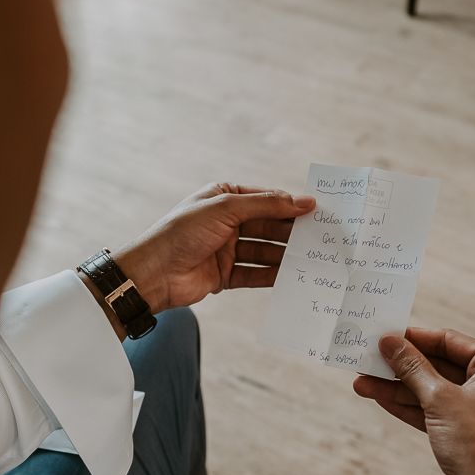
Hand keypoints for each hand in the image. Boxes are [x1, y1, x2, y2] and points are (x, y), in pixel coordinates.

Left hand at [115, 183, 314, 312]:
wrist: (154, 273)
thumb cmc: (182, 233)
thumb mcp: (226, 209)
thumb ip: (266, 205)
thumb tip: (302, 201)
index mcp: (223, 198)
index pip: (265, 199)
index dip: (290, 205)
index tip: (317, 211)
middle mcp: (226, 222)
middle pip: (267, 226)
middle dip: (291, 232)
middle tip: (319, 237)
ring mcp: (226, 249)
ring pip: (264, 250)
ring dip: (285, 255)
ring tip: (310, 259)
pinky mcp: (225, 274)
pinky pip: (255, 273)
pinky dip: (272, 275)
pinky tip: (291, 276)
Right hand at [353, 328, 474, 474]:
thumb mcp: (439, 398)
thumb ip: (411, 367)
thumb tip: (390, 341)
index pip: (450, 341)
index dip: (415, 338)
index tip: (384, 335)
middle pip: (437, 365)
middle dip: (400, 366)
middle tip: (366, 359)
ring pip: (429, 390)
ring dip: (396, 387)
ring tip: (361, 383)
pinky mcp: (462, 432)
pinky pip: (430, 410)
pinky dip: (406, 405)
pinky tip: (378, 397)